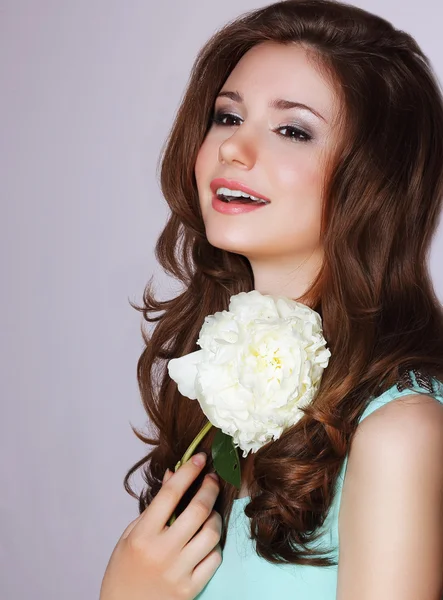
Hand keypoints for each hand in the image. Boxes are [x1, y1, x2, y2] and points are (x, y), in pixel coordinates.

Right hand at [99, 452, 221, 599]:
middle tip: (212, 479)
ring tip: (209, 513)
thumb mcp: (130, 535)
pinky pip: (214, 559)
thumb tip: (173, 475)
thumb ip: (154, 507)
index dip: (188, 471)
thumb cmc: (124, 571)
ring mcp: (178, 572)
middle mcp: (162, 552)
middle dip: (210, 488)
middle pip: (198, 510)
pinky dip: (214, 545)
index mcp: (142, 535)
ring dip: (215, 517)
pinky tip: (207, 540)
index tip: (200, 458)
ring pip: (211, 533)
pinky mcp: (191, 589)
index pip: (171, 494)